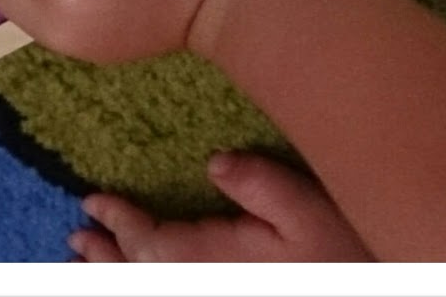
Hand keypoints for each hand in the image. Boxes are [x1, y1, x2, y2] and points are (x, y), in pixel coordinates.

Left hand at [70, 154, 372, 261]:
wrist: (369, 278)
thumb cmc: (344, 247)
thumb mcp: (309, 207)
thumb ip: (260, 184)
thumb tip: (213, 162)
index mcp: (219, 259)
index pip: (153, 244)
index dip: (121, 223)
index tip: (92, 203)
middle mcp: (209, 282)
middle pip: (145, 272)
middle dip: (109, 253)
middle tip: (76, 237)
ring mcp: (220, 287)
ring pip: (155, 285)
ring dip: (119, 271)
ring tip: (87, 260)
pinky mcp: (231, 286)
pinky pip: (174, 287)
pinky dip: (146, 278)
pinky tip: (139, 272)